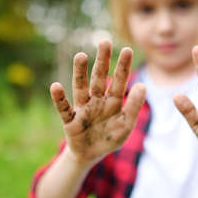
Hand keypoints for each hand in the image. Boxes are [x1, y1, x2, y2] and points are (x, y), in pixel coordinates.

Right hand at [50, 41, 145, 166]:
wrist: (90, 155)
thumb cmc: (109, 139)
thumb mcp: (125, 126)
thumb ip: (133, 108)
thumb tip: (142, 85)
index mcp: (112, 101)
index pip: (119, 81)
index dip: (123, 66)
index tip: (127, 50)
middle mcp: (97, 100)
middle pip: (99, 78)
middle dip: (102, 61)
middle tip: (104, 42)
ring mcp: (82, 108)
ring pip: (80, 87)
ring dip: (80, 72)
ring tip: (81, 56)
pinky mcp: (69, 120)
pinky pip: (64, 108)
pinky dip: (59, 98)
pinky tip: (56, 86)